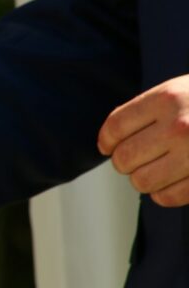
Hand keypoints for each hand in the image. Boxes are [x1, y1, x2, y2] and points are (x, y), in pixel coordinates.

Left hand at [99, 75, 188, 206]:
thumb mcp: (181, 90)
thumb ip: (149, 110)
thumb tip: (111, 140)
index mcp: (167, 99)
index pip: (116, 126)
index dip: (106, 141)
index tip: (107, 147)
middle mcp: (179, 126)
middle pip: (124, 157)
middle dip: (123, 162)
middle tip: (132, 161)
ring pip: (142, 181)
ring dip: (142, 180)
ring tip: (152, 171)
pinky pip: (168, 197)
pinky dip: (162, 194)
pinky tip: (170, 183)